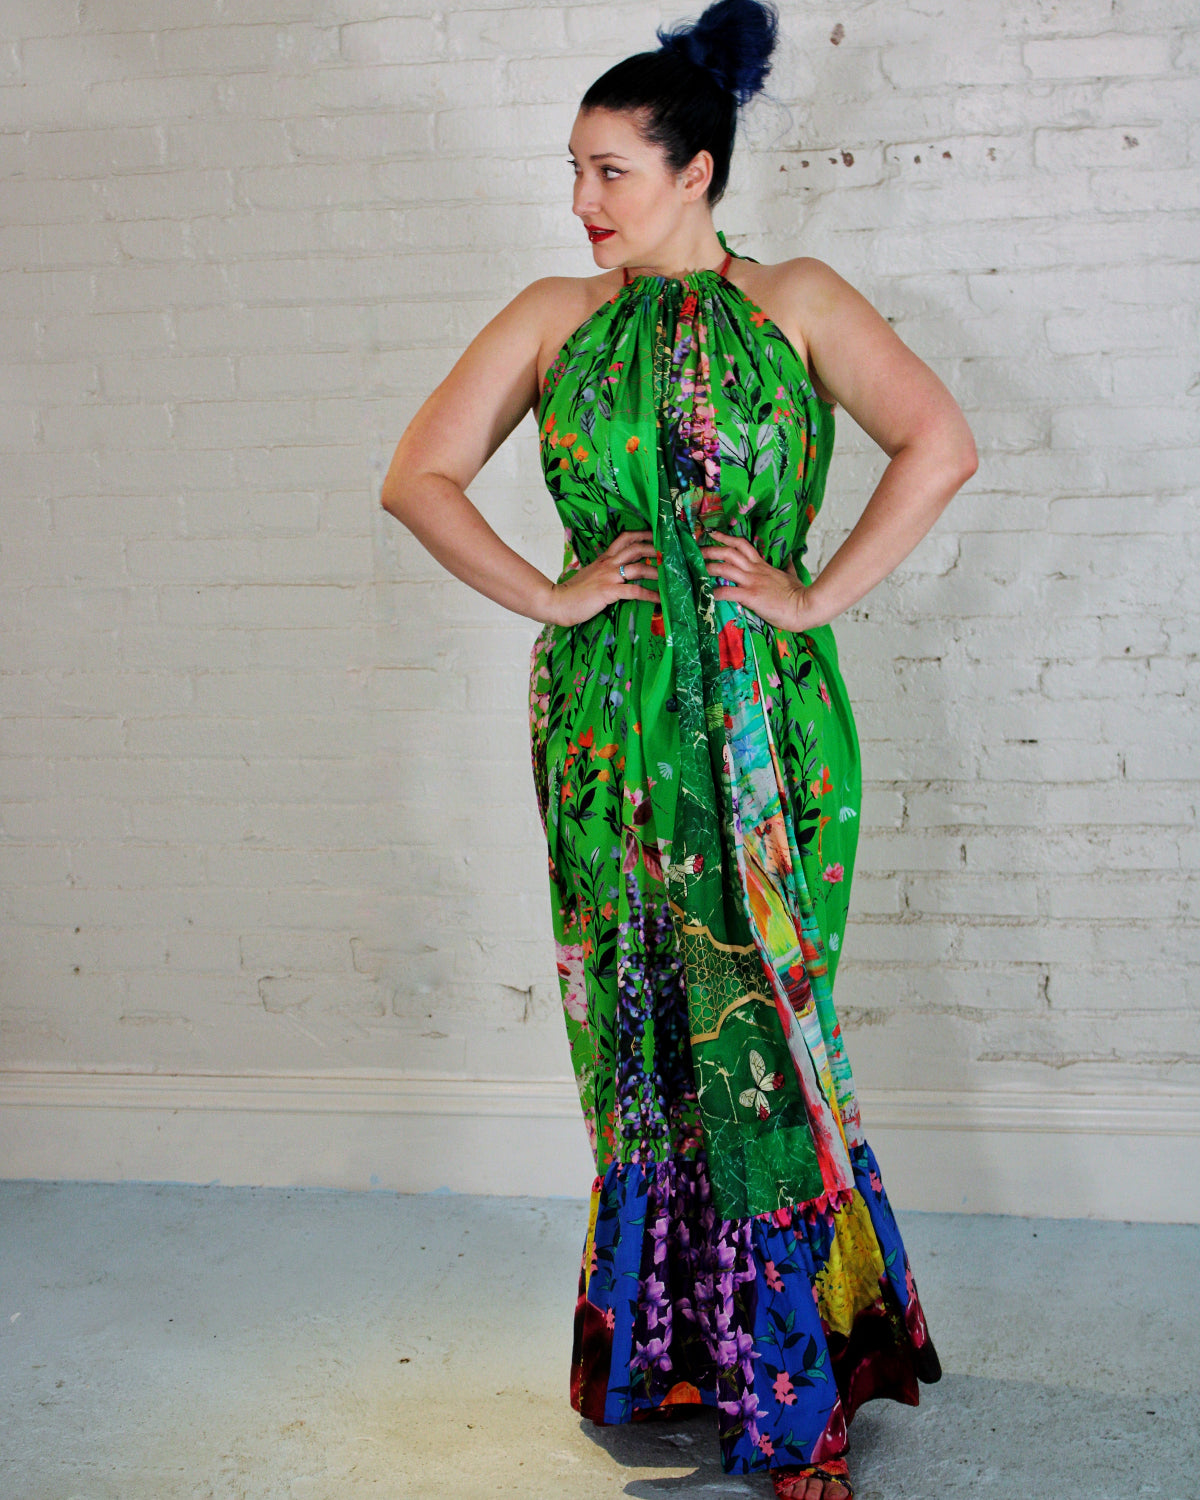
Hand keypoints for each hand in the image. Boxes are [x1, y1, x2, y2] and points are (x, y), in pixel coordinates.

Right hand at [547, 529, 660, 626]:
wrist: (557, 601)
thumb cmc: (573, 592)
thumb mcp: (589, 575)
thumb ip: (603, 571)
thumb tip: (618, 575)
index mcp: (604, 559)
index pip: (624, 539)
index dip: (642, 534)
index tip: (655, 535)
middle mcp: (608, 564)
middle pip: (636, 548)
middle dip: (655, 550)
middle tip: (670, 554)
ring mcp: (609, 577)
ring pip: (639, 568)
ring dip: (657, 572)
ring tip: (670, 576)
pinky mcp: (609, 592)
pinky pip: (634, 591)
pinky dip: (650, 595)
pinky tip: (660, 599)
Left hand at [699, 529, 815, 632]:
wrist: (805, 606)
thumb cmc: (798, 594)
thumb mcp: (792, 575)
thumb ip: (788, 566)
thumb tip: (790, 557)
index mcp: (763, 565)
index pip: (742, 545)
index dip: (726, 538)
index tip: (713, 535)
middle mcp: (755, 570)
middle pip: (729, 552)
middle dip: (711, 550)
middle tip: (697, 550)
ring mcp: (753, 582)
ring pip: (725, 568)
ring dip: (708, 567)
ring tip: (695, 569)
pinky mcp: (752, 596)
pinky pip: (728, 592)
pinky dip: (714, 592)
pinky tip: (706, 595)